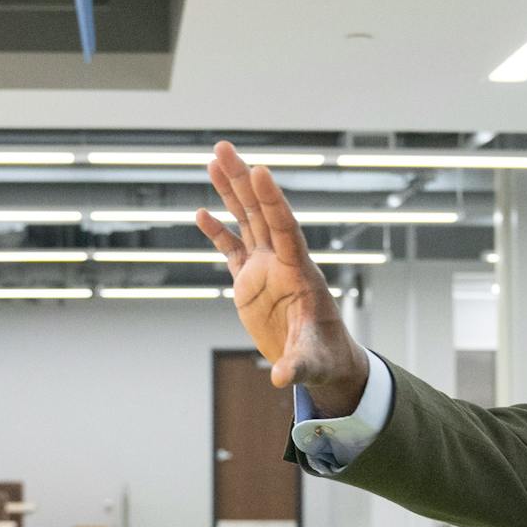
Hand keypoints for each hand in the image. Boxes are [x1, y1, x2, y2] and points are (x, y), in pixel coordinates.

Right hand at [197, 141, 369, 412]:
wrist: (322, 361)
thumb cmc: (325, 359)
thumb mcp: (312, 364)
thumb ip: (296, 366)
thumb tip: (280, 378)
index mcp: (300, 273)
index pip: (285, 229)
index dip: (273, 202)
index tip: (260, 171)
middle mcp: (282, 262)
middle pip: (261, 213)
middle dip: (242, 181)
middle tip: (223, 148)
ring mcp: (266, 269)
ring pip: (246, 222)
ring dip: (230, 192)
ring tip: (214, 160)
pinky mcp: (251, 282)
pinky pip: (232, 250)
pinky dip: (218, 232)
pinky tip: (201, 212)